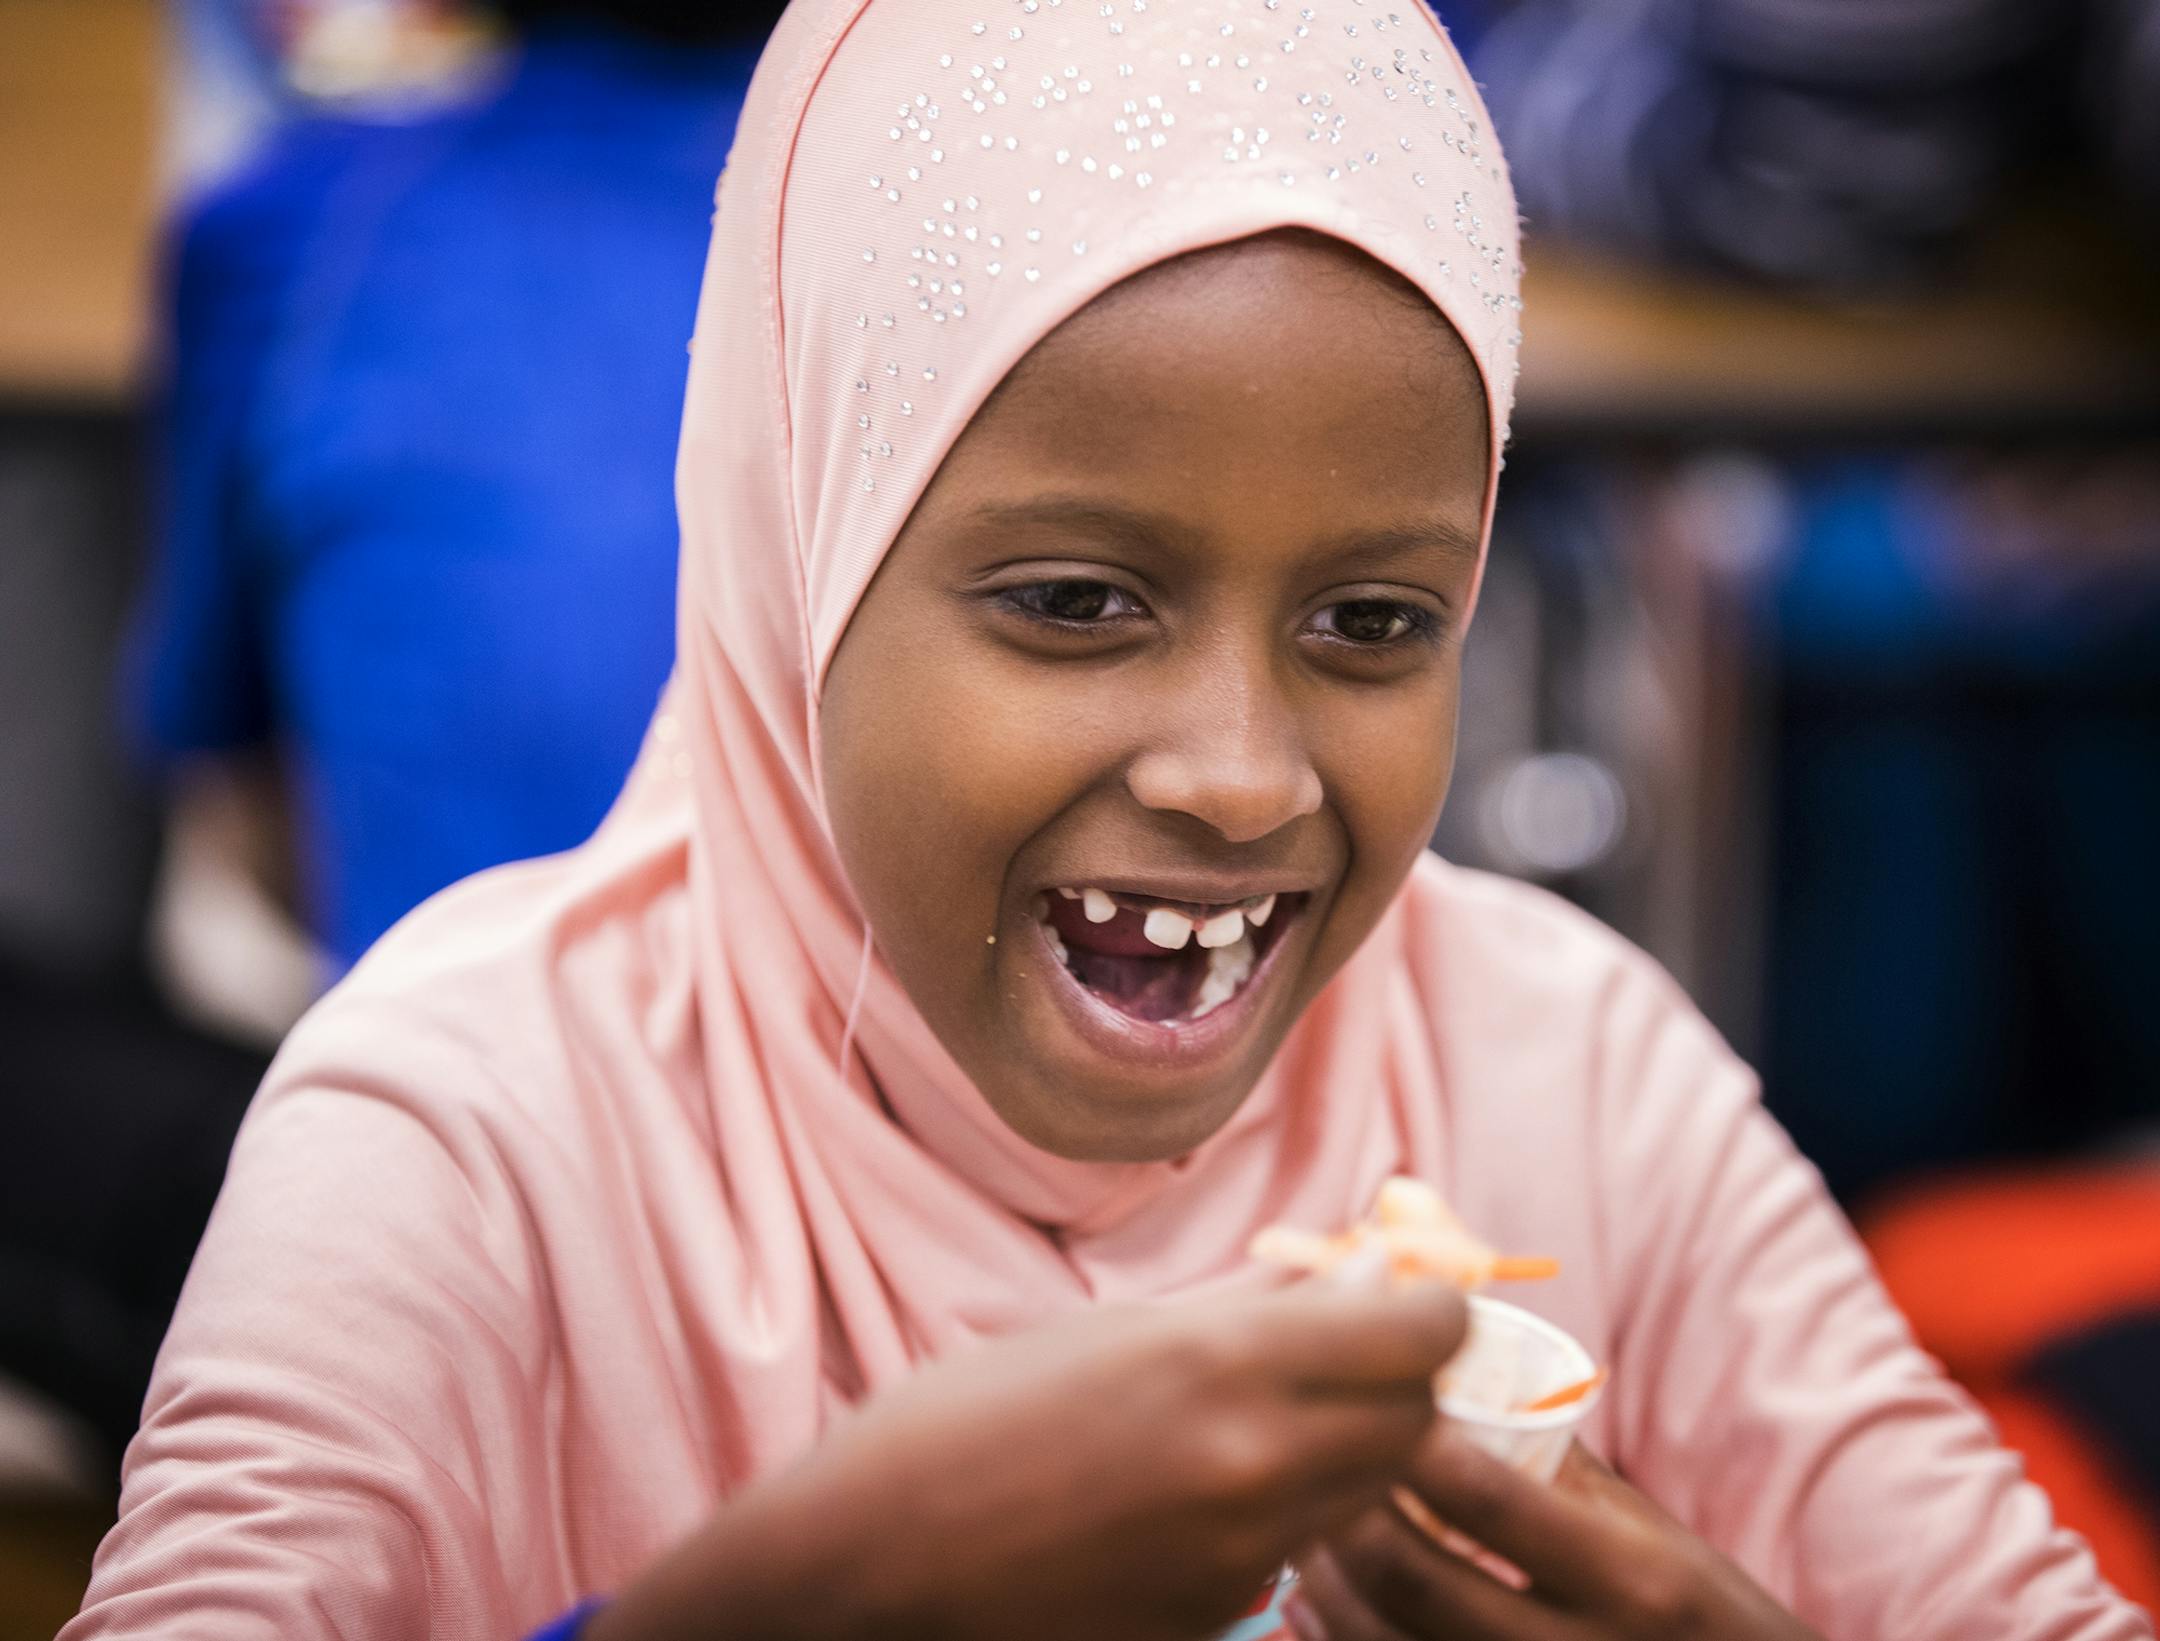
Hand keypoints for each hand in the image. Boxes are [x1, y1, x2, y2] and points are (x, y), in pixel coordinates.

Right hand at [592, 1280, 1466, 1640]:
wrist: (870, 1572)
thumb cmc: (965, 1424)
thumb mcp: (1108, 1332)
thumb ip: (1247, 1311)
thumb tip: (1353, 1276)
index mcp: (1223, 1365)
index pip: (1424, 1334)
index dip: (1428, 1307)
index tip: (1399, 1293)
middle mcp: (1254, 1466)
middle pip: (1420, 1421)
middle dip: (1404, 1381)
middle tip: (1350, 1352)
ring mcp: (1242, 1561)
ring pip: (1368, 1494)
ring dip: (1351, 1450)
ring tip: (1264, 1418)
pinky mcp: (1217, 1623)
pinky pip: (1297, 1555)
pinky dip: (1285, 1517)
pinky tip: (1201, 1492)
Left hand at [1289, 1436, 1820, 1639]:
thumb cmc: (1701, 1620)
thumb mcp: (1654, 1540)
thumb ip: (1557, 1471)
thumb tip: (1448, 1385)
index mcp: (1629, 1578)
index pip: (1487, 1496)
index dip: (1406, 1443)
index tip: (1365, 1397)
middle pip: (1410, 1576)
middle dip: (1341, 1512)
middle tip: (1308, 1460)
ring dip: (1322, 1580)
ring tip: (1300, 1524)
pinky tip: (1311, 1603)